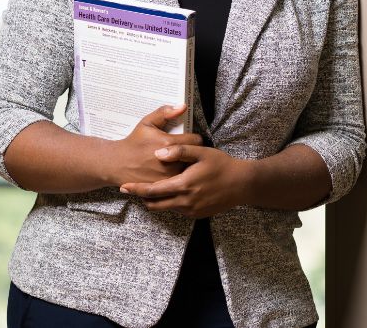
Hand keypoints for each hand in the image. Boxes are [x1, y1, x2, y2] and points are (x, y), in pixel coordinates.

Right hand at [102, 104, 202, 186]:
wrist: (117, 163)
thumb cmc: (134, 142)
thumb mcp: (147, 123)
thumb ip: (165, 113)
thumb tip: (183, 106)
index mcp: (169, 143)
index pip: (196, 140)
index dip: (194, 139)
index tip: (189, 140)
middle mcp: (171, 160)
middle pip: (195, 156)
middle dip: (193, 153)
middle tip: (186, 152)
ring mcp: (168, 176)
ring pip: (190, 170)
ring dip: (188, 166)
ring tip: (180, 162)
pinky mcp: (165, 187)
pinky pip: (181, 182)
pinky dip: (180, 178)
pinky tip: (173, 172)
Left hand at [117, 145, 251, 218]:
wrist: (242, 184)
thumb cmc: (222, 165)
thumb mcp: (202, 152)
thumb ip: (179, 151)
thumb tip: (158, 153)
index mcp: (183, 185)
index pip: (152, 190)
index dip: (136, 189)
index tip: (124, 186)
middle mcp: (185, 201)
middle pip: (154, 204)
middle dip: (142, 197)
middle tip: (133, 189)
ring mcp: (191, 210)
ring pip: (166, 208)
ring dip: (156, 201)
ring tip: (151, 190)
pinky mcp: (197, 215)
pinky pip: (178, 210)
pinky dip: (171, 203)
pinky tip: (173, 193)